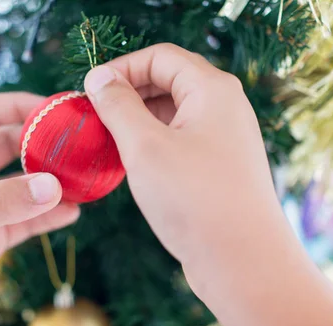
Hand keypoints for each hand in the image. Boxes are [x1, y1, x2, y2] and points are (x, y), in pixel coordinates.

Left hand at [0, 93, 78, 325]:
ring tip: (85, 180)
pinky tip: (73, 214)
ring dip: (52, 180)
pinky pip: (27, 221)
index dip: (20, 106)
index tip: (58, 114)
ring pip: (24, 185)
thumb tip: (54, 186)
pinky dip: (50, 216)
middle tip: (80, 146)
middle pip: (12, 144)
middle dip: (44, 142)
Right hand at [84, 44, 283, 282]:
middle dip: (127, 95)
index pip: (159, 57)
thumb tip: (99, 77)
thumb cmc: (194, 199)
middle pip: (168, 81)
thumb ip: (118, 105)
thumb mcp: (145, 146)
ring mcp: (225, 138)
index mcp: (212, 90)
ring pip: (173, 114)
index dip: (120, 68)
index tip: (89, 92)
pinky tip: (133, 165)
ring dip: (137, 122)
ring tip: (109, 143)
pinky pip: (181, 140)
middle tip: (94, 118)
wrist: (243, 262)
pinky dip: (153, 144)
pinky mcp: (220, 167)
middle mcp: (224, 107)